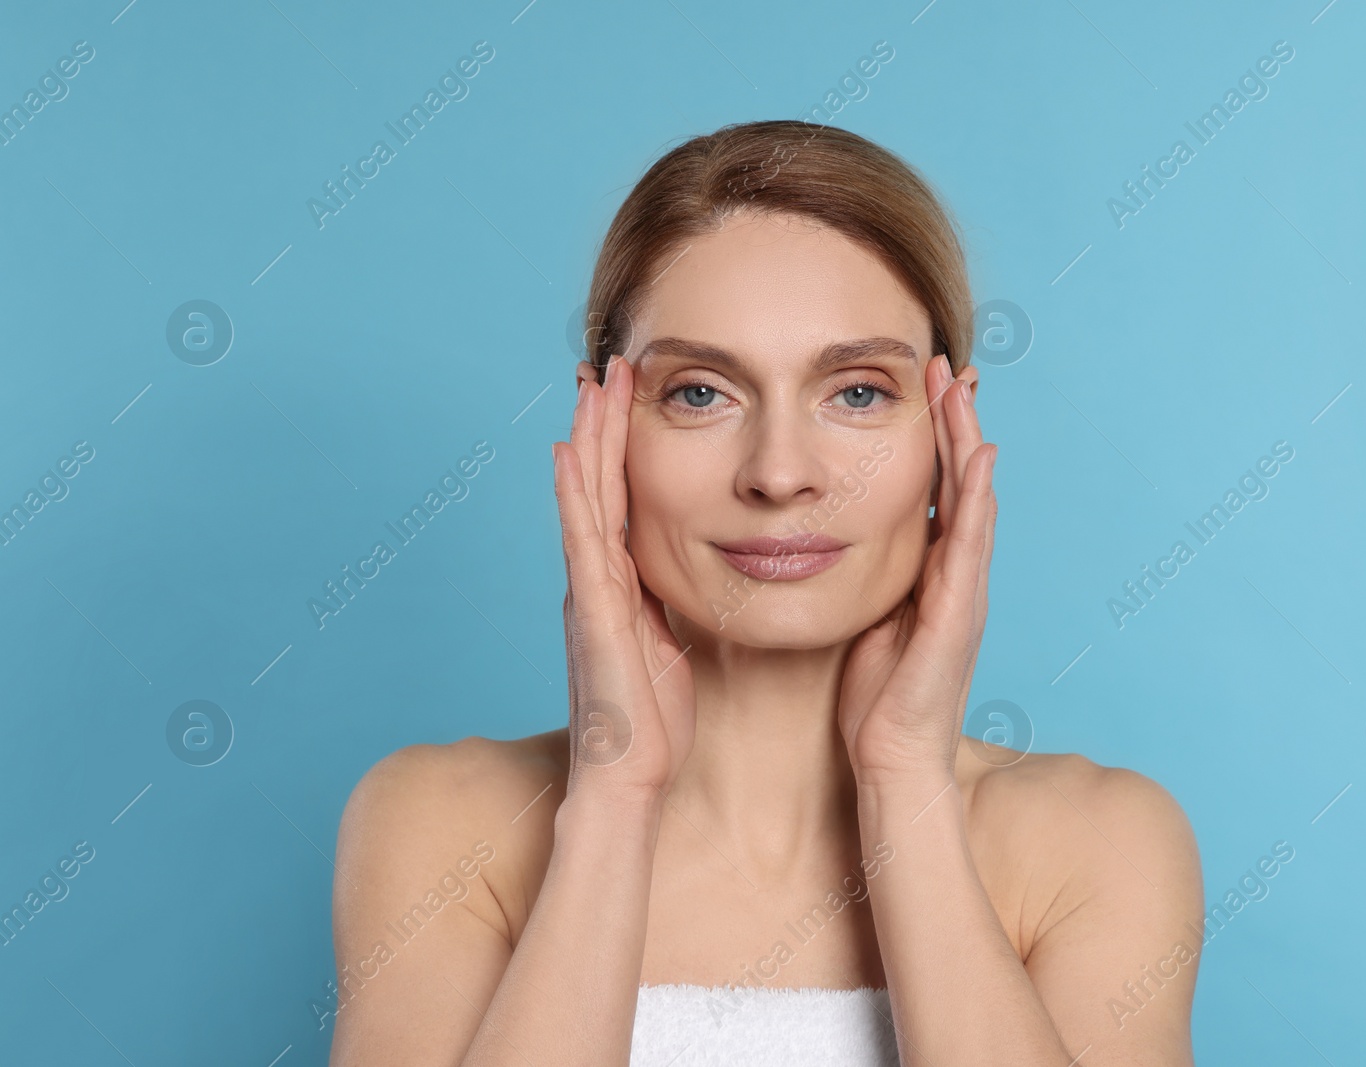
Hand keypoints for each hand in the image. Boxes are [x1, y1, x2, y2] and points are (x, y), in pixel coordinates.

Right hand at [552, 355, 695, 799]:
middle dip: (605, 424)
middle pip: (600, 485)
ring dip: (591, 440)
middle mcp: (597, 579)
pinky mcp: (593, 613)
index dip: (623, 447)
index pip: (622, 499)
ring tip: (593, 384)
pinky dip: (575, 496)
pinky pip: (583, 543)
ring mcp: (589, 592)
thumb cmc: (653, 721)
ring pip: (588, 499)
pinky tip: (571, 454)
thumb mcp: (669, 647)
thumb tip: (686, 580)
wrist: (627, 776)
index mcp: (620, 585)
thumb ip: (666, 607)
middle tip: (612, 365)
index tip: (632, 396)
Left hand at [837, 354, 997, 783]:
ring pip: (972, 500)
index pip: (933, 489)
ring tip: (962, 388)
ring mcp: (965, 591)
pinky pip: (971, 544)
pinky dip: (978, 497)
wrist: (894, 759)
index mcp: (930, 573)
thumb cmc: (876, 699)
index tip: (920, 387)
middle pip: (960, 482)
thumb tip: (834, 540)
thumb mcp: (867, 620)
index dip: (931, 437)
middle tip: (945, 365)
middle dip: (953, 421)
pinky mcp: (960, 613)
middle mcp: (956, 574)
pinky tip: (979, 457)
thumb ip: (867, 578)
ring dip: (968, 441)